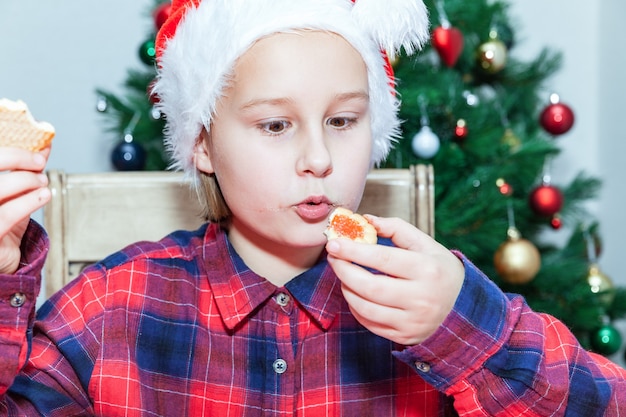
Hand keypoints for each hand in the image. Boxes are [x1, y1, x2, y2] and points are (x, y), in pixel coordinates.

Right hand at [0, 147, 50, 273]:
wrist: (2, 256)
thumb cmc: (4, 218)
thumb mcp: (15, 191)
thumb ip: (25, 169)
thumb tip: (44, 144)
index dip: (12, 149)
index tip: (34, 144)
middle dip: (17, 158)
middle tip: (39, 162)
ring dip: (26, 180)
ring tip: (42, 183)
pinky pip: (6, 215)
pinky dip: (28, 202)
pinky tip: (43, 196)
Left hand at [326, 215, 464, 345]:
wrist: (462, 307)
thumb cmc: (439, 270)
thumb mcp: (426, 244)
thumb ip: (396, 229)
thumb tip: (365, 219)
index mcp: (427, 270)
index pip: (382, 258)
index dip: (353, 251)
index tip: (334, 243)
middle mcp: (422, 298)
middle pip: (371, 286)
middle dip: (344, 271)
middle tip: (333, 257)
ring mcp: (413, 321)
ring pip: (366, 308)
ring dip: (347, 289)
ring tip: (344, 274)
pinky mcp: (404, 336)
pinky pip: (370, 323)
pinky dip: (356, 307)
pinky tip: (355, 292)